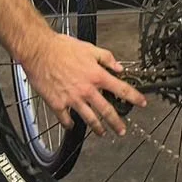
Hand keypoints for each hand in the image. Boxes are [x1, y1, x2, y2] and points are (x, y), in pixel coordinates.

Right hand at [18, 31, 145, 134]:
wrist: (39, 51)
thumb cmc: (61, 48)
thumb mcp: (89, 48)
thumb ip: (107, 58)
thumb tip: (119, 67)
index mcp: (96, 75)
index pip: (121, 89)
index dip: (134, 97)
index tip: (142, 103)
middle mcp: (87, 90)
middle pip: (107, 111)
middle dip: (117, 123)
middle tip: (122, 130)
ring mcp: (72, 99)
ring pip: (89, 118)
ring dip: (97, 128)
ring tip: (102, 133)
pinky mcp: (58, 104)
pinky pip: (66, 119)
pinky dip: (70, 124)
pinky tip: (72, 125)